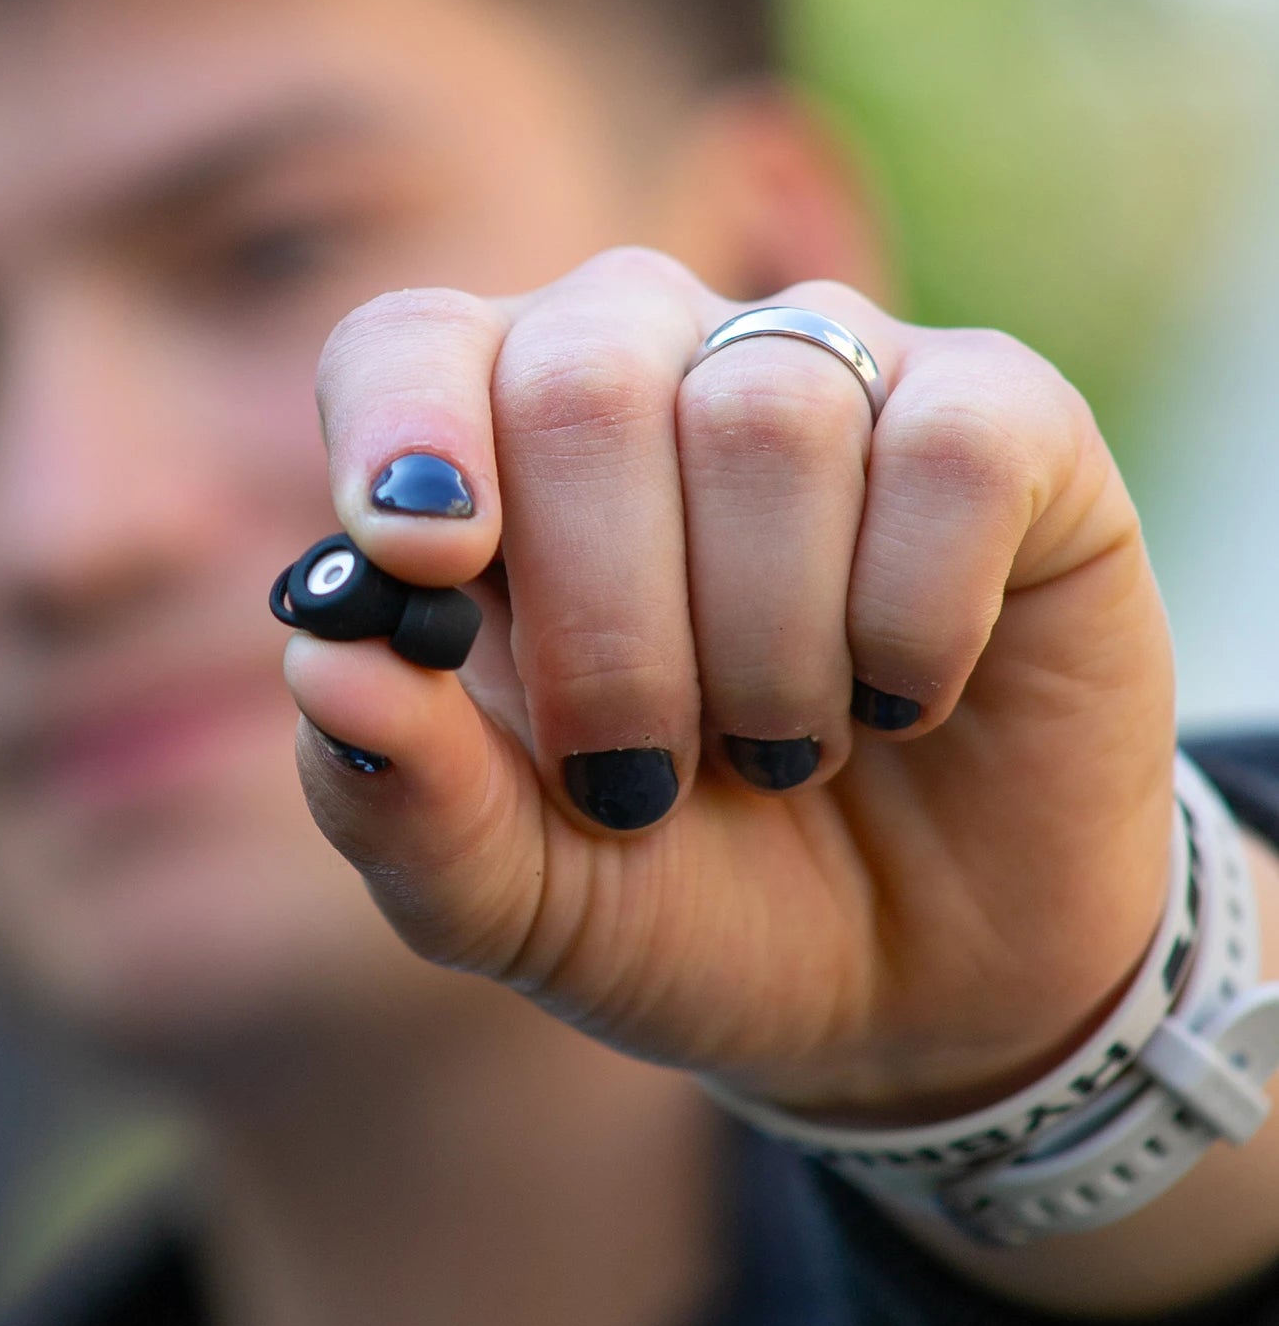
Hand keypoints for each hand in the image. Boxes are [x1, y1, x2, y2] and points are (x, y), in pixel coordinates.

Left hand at [283, 248, 1177, 1122]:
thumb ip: (403, 799)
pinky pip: (949, 451)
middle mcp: (651, 366)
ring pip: (764, 415)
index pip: (406, 347)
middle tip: (634, 779)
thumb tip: (323, 664)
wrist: (909, 978)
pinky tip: (901, 699)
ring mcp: (828, 373)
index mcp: (488, 449)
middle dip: (601, 627)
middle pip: (579, 383)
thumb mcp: (518, 896)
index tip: (424, 560)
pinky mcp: (1003, 420)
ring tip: (778, 749)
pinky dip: (910, 622)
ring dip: (761, 650)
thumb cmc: (677, 899)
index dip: (403, 433)